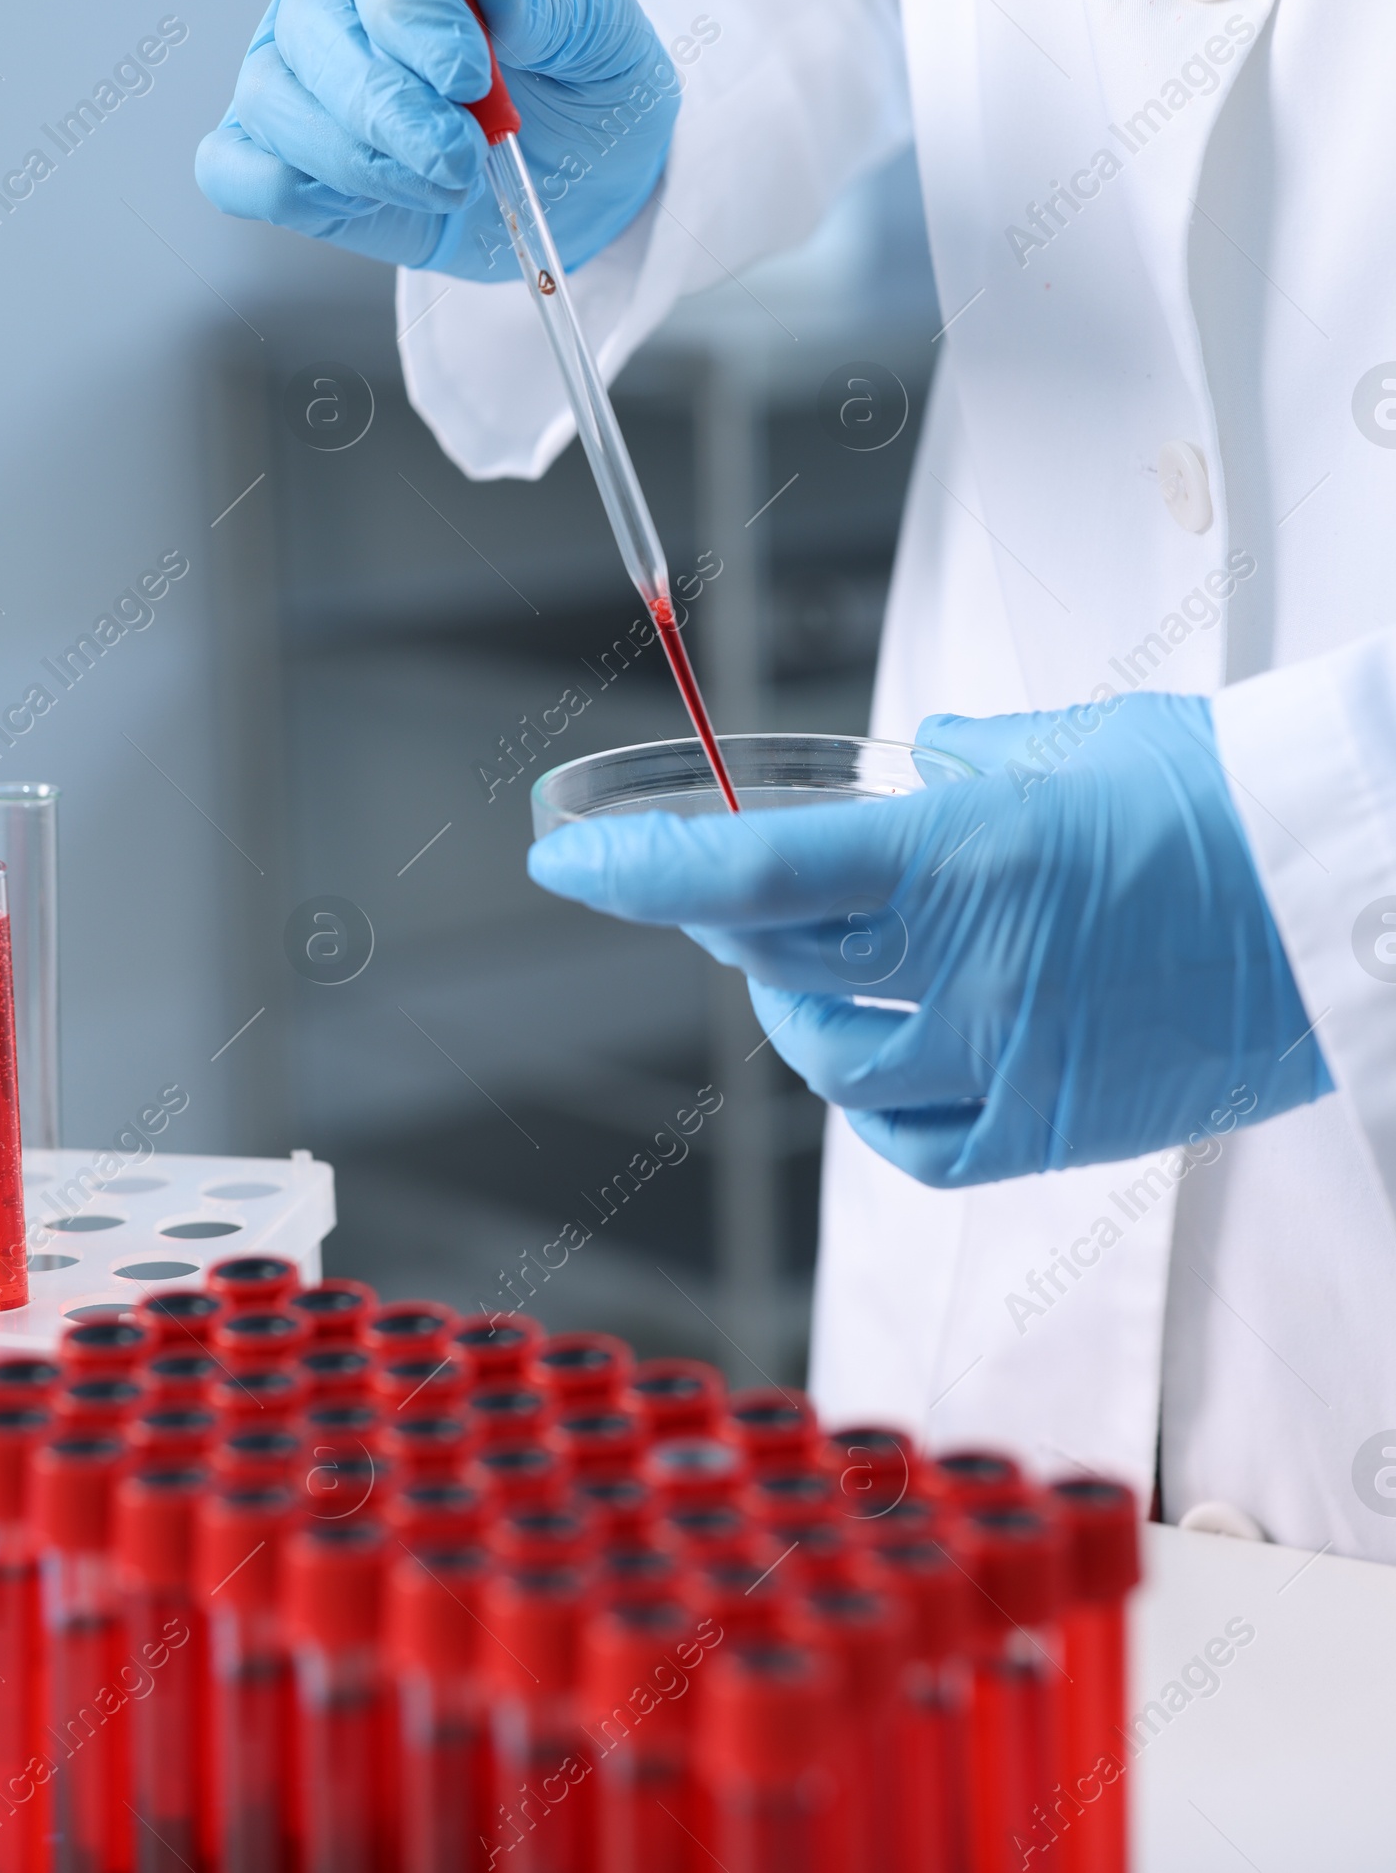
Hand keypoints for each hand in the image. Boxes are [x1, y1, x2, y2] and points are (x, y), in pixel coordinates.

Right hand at [194, 0, 678, 276]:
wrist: (578, 161)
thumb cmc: (583, 73)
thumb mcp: (603, 29)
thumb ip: (549, 3)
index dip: (414, 12)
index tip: (470, 79)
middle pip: (312, 23)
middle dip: (389, 106)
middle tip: (463, 157)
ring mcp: (295, 62)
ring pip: (272, 98)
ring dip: (359, 159)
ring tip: (447, 182)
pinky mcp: (280, 147)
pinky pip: (234, 167)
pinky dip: (288, 191)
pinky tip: (371, 200)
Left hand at [528, 693, 1330, 1185]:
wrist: (1344, 894)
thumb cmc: (1216, 798)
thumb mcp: (1069, 745)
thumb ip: (966, 763)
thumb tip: (917, 769)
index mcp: (965, 857)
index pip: (757, 870)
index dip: (643, 869)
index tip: (569, 858)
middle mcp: (972, 970)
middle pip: (779, 961)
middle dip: (721, 923)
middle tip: (711, 893)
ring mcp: (1011, 1063)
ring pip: (834, 1059)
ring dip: (794, 1009)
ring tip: (809, 969)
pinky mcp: (1055, 1128)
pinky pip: (915, 1141)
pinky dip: (875, 1100)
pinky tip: (879, 1059)